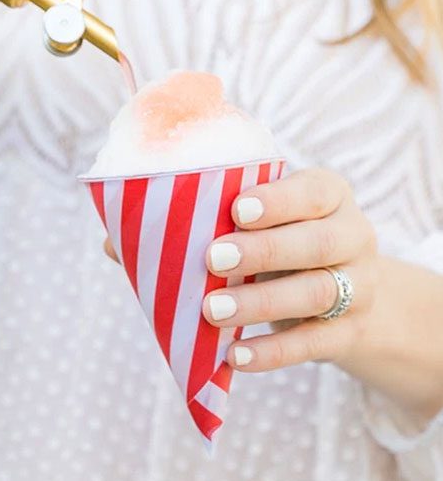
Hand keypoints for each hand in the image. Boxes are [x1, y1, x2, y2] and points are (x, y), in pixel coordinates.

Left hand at [203, 167, 378, 372]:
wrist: (349, 291)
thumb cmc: (289, 237)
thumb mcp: (277, 217)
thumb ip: (247, 217)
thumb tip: (189, 227)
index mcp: (334, 195)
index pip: (315, 192)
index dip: (278, 202)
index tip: (236, 211)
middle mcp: (356, 237)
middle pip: (319, 243)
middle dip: (264, 251)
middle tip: (213, 259)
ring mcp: (360, 287)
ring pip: (316, 294)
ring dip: (261, 303)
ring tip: (213, 310)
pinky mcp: (350, 333)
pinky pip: (313, 343)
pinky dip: (272, 352)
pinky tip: (235, 356)